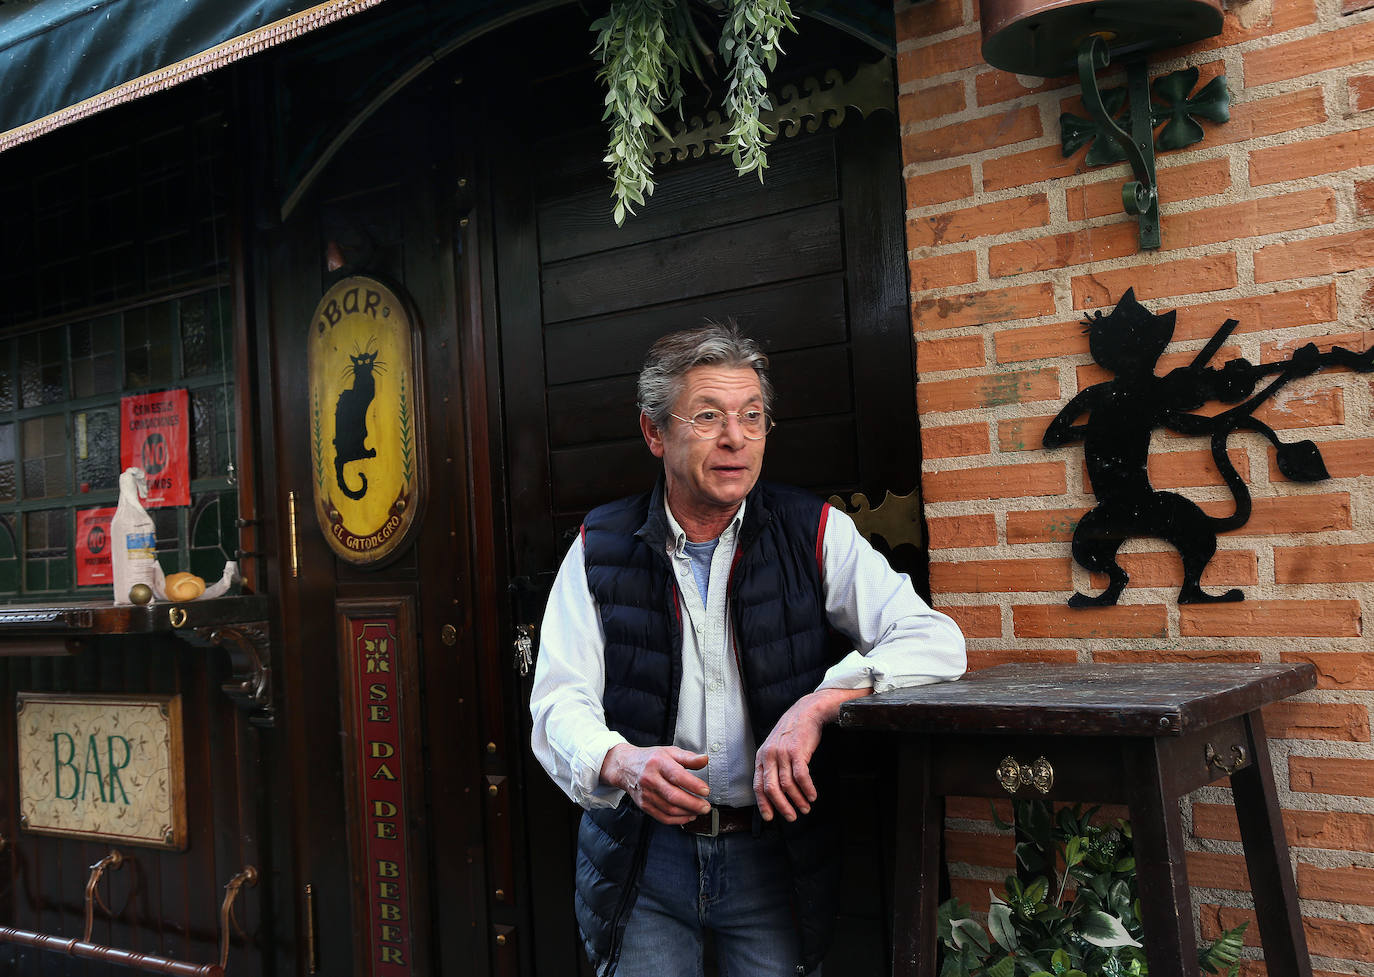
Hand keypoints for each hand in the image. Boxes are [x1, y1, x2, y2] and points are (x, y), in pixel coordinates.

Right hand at [601, 744, 710, 824]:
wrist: (625, 767)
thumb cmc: (650, 759)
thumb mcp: (670, 752)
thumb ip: (689, 757)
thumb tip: (705, 759)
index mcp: (658, 762)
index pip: (677, 776)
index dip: (693, 785)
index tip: (706, 790)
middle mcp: (650, 779)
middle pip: (673, 796)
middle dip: (693, 804)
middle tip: (705, 806)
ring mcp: (646, 794)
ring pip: (669, 809)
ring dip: (687, 813)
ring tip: (699, 811)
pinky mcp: (644, 805)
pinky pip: (662, 817)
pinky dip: (678, 820)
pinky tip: (688, 816)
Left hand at [753, 688, 868, 821]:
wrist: (806, 712)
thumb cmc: (791, 732)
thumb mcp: (774, 747)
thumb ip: (771, 766)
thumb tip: (774, 790)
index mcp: (762, 757)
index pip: (758, 786)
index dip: (763, 804)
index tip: (770, 817)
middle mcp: (769, 755)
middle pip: (771, 789)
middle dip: (781, 806)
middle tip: (791, 817)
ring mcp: (783, 753)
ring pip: (787, 785)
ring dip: (797, 800)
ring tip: (805, 807)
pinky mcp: (798, 751)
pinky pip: (801, 776)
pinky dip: (807, 789)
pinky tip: (812, 795)